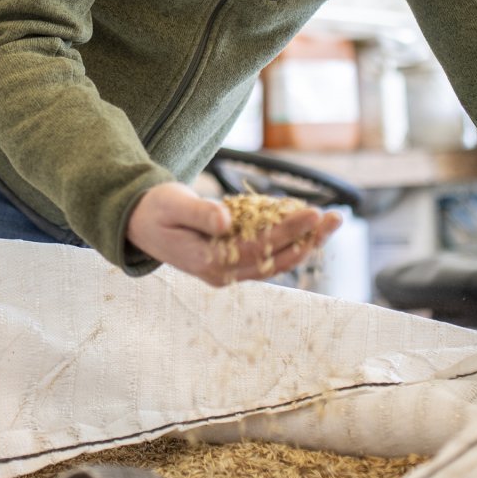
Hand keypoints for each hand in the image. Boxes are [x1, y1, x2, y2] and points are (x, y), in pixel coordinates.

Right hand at [125, 182, 342, 286]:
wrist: (139, 222)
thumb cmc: (154, 209)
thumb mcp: (172, 205)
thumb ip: (199, 212)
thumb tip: (226, 219)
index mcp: (208, 262)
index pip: (257, 248)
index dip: (287, 231)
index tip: (312, 211)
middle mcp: (223, 272)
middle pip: (276, 260)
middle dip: (309, 238)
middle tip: (337, 217)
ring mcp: (229, 270)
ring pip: (277, 260)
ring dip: (307, 241)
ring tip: (332, 221)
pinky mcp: (233, 260)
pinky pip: (269, 254)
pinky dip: (291, 240)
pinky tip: (309, 224)